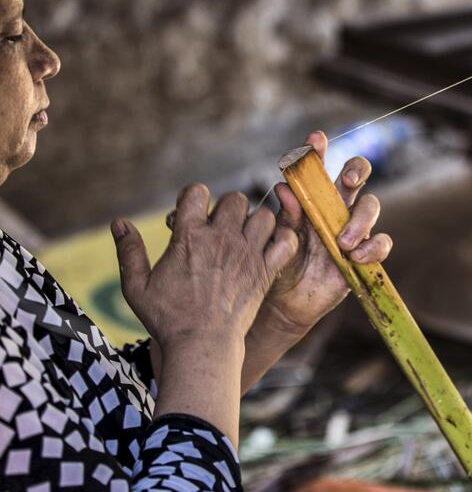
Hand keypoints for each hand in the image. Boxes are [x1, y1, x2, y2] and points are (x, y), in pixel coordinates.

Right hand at [111, 184, 297, 443]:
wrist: (202, 346)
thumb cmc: (167, 319)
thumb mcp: (136, 287)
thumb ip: (129, 252)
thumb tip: (118, 222)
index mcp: (189, 236)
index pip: (197, 192)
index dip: (195, 197)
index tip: (192, 213)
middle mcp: (221, 238)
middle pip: (236, 198)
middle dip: (229, 208)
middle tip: (223, 227)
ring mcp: (247, 253)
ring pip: (265, 215)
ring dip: (257, 222)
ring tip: (247, 238)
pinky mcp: (266, 270)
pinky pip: (287, 240)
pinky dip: (283, 240)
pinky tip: (271, 249)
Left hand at [240, 131, 392, 390]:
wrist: (283, 302)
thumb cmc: (278, 262)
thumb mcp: (276, 239)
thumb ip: (283, 216)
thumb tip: (283, 188)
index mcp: (311, 196)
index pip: (317, 165)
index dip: (318, 149)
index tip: (315, 139)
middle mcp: (335, 206)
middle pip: (357, 173)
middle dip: (355, 169)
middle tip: (347, 180)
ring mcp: (353, 227)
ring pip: (371, 206)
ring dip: (360, 219)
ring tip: (342, 241)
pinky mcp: (366, 253)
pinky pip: (381, 243)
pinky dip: (372, 246)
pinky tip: (354, 256)